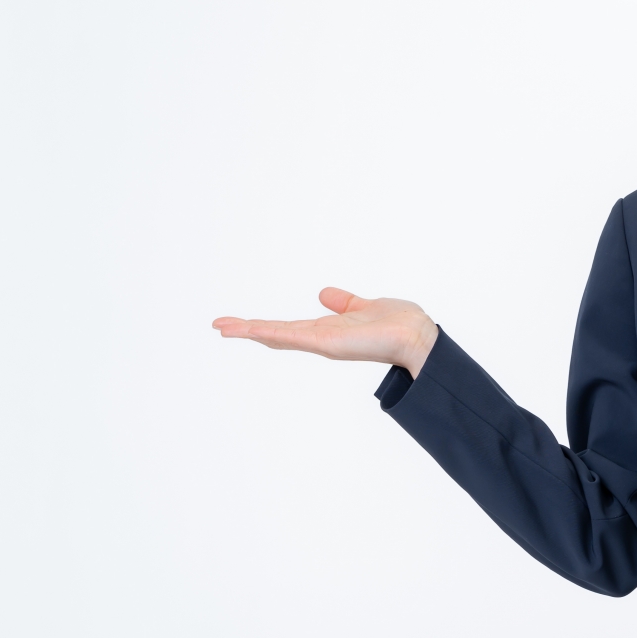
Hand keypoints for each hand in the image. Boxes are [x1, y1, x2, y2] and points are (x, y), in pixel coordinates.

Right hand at [212, 289, 439, 377]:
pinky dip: (268, 332)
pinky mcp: (326, 343)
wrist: (417, 337)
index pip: (290, 327)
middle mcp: (321, 339)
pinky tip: (247, 328)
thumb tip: (324, 294)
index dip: (265, 325)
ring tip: (222, 326)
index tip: (241, 322)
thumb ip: (343, 302)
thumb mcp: (363, 306)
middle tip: (219, 325)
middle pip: (276, 334)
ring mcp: (322, 343)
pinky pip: (292, 336)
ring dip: (248, 330)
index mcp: (329, 330)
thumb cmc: (399, 324)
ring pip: (277, 335)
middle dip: (247, 329)